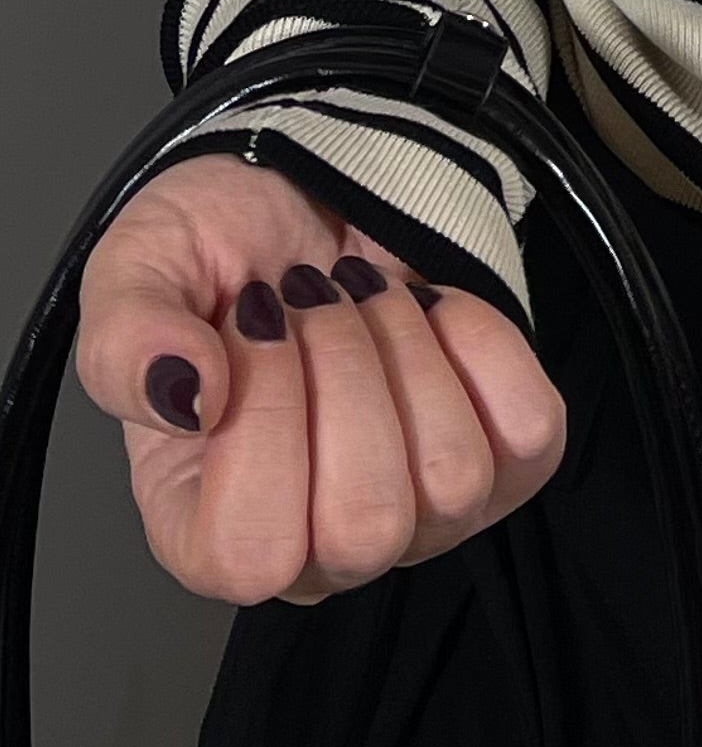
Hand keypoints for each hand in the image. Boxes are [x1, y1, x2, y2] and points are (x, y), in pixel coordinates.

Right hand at [74, 150, 567, 604]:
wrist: (305, 192)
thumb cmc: (217, 253)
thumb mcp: (135, 272)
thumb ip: (126, 343)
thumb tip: (188, 398)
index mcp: (207, 537)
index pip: (253, 550)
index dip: (265, 418)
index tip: (254, 326)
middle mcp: (317, 554)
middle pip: (367, 522)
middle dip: (346, 369)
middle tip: (316, 302)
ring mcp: (418, 519)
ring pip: (454, 478)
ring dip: (409, 349)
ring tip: (365, 302)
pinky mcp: (499, 462)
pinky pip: (531, 433)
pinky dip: (487, 345)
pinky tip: (433, 311)